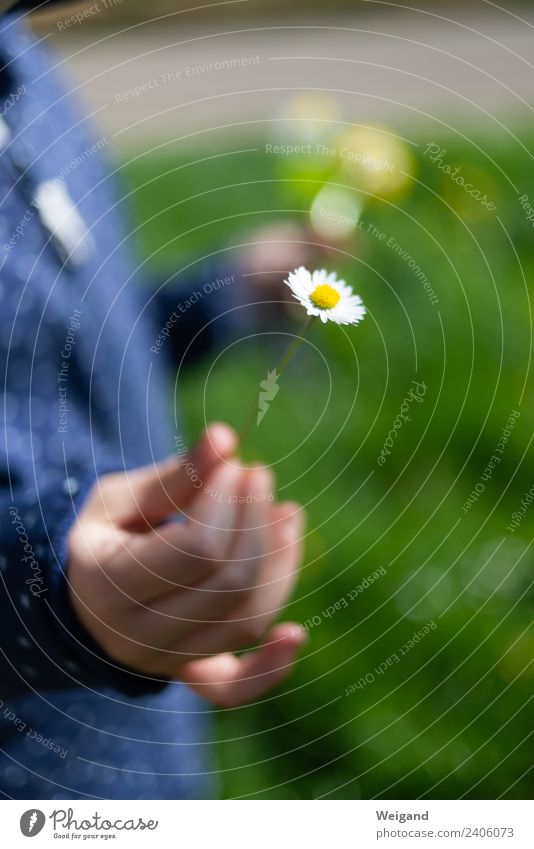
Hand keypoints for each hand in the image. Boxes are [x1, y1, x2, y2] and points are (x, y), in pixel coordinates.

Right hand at [67, 423, 306, 706]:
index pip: (197, 549)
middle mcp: (136, 636)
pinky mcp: (190, 676)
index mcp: (108, 585)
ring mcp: (166, 663)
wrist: (84, 600)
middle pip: (229, 584)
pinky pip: (235, 689)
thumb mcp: (120, 499)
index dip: (228, 502)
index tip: (234, 465)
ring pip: (245, 620)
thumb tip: (226, 438)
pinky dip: (271, 668)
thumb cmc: (103, 538)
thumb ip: (175, 476)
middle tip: (259, 476)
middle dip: (256, 521)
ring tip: (288, 513)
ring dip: (281, 565)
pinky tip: (298, 635)